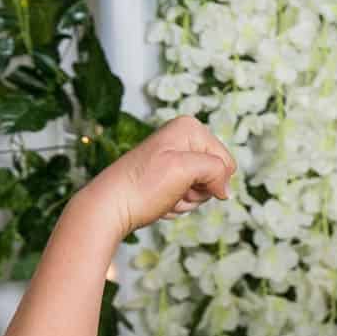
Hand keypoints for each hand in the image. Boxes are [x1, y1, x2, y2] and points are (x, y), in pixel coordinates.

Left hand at [81, 115, 237, 236]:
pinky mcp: (166, 175)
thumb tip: (225, 190)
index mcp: (190, 128)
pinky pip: (187, 196)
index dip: (212, 180)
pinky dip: (176, 204)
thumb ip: (216, 170)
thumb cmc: (142, 187)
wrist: (110, 207)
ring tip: (164, 197)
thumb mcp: (184, 170)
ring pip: (202, 189)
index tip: (185, 183)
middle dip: (198, 192)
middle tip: (174, 191)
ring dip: (186, 201)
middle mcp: (183, 138)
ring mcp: (174, 157)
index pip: (226, 163)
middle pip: (216, 176)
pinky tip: (159, 202)